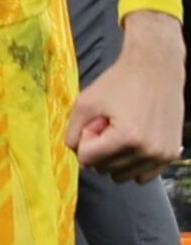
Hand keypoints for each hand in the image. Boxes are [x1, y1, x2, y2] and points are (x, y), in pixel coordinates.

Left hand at [69, 12, 183, 179]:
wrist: (157, 68)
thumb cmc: (120, 82)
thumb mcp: (85, 103)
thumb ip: (72, 132)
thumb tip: (76, 153)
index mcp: (127, 138)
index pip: (87, 160)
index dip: (86, 139)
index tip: (96, 122)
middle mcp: (148, 150)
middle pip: (103, 169)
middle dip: (99, 148)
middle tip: (109, 124)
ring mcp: (162, 155)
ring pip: (121, 175)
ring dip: (115, 157)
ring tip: (122, 131)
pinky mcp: (171, 155)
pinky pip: (142, 176)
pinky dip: (132, 164)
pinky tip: (132, 143)